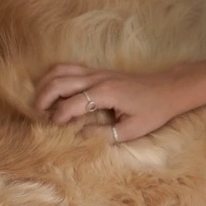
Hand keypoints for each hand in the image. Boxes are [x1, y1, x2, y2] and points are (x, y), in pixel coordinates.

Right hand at [34, 64, 184, 142]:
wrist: (168, 89)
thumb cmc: (153, 111)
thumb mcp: (132, 130)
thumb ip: (105, 135)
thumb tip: (79, 137)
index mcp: (105, 93)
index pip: (71, 104)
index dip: (58, 118)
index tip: (52, 130)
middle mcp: (97, 78)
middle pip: (58, 82)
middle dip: (43, 99)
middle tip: (37, 116)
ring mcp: (96, 72)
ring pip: (60, 71)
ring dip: (45, 85)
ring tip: (40, 104)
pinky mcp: (97, 71)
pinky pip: (68, 68)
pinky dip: (54, 78)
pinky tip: (52, 92)